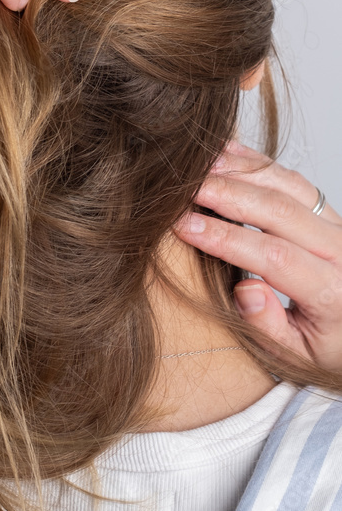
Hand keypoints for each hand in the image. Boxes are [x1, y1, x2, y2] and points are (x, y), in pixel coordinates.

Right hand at [174, 140, 341, 371]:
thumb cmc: (326, 344)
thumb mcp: (297, 356)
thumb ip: (269, 327)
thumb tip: (246, 289)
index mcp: (332, 291)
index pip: (273, 256)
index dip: (225, 238)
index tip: (185, 227)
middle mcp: (340, 251)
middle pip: (280, 211)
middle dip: (227, 195)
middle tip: (183, 190)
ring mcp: (337, 225)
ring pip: (288, 186)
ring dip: (241, 173)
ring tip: (199, 168)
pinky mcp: (330, 212)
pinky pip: (295, 179)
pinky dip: (259, 163)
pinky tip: (226, 155)